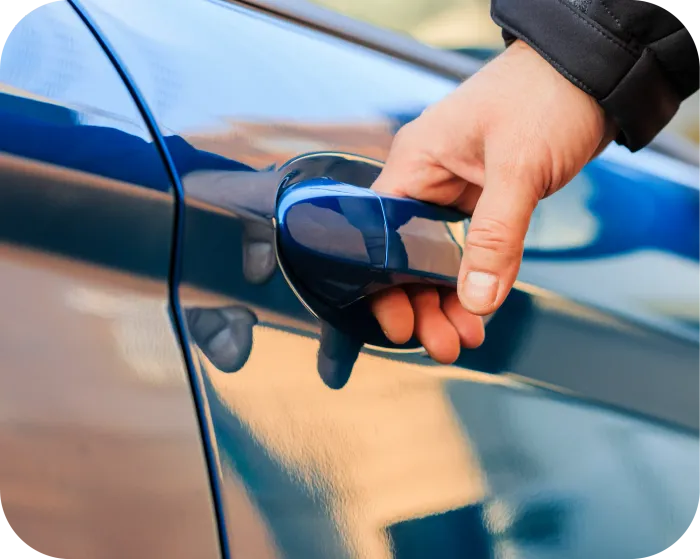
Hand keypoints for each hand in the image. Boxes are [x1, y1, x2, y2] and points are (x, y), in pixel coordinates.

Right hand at [370, 40, 614, 363]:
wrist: (591, 75)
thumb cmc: (545, 95)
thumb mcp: (518, 167)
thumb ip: (496, 235)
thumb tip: (478, 299)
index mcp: (414, 164)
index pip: (379, 235)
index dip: (384, 283)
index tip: (401, 324)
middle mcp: (427, 182)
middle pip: (407, 256)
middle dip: (421, 303)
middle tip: (441, 345)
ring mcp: (455, 193)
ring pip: (438, 259)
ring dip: (448, 301)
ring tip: (463, 338)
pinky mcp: (483, 202)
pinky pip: (470, 251)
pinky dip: (476, 281)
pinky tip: (480, 311)